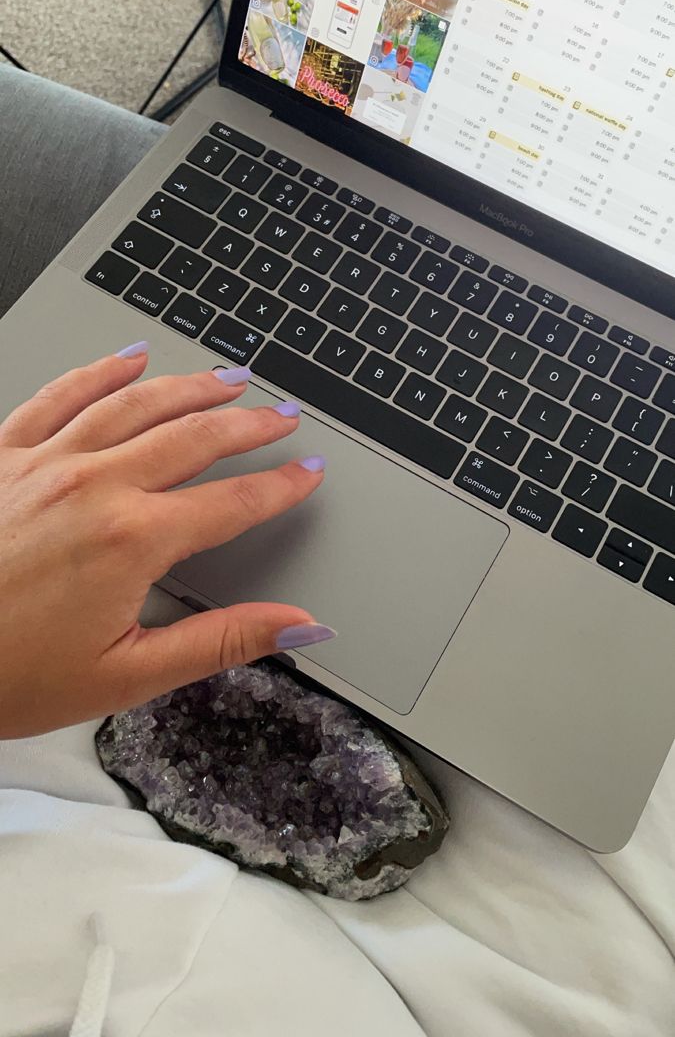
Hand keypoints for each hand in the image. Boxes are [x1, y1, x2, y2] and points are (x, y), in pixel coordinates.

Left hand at [0, 345, 332, 738]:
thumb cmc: (8, 675)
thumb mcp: (128, 676)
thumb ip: (222, 642)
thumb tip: (299, 628)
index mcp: (132, 540)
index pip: (231, 503)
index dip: (279, 487)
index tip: (306, 474)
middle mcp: (93, 486)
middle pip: (193, 437)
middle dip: (248, 422)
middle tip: (282, 413)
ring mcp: (45, 463)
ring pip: (135, 405)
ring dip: (189, 387)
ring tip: (227, 376)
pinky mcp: (2, 456)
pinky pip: (60, 396)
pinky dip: (99, 372)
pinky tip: (128, 360)